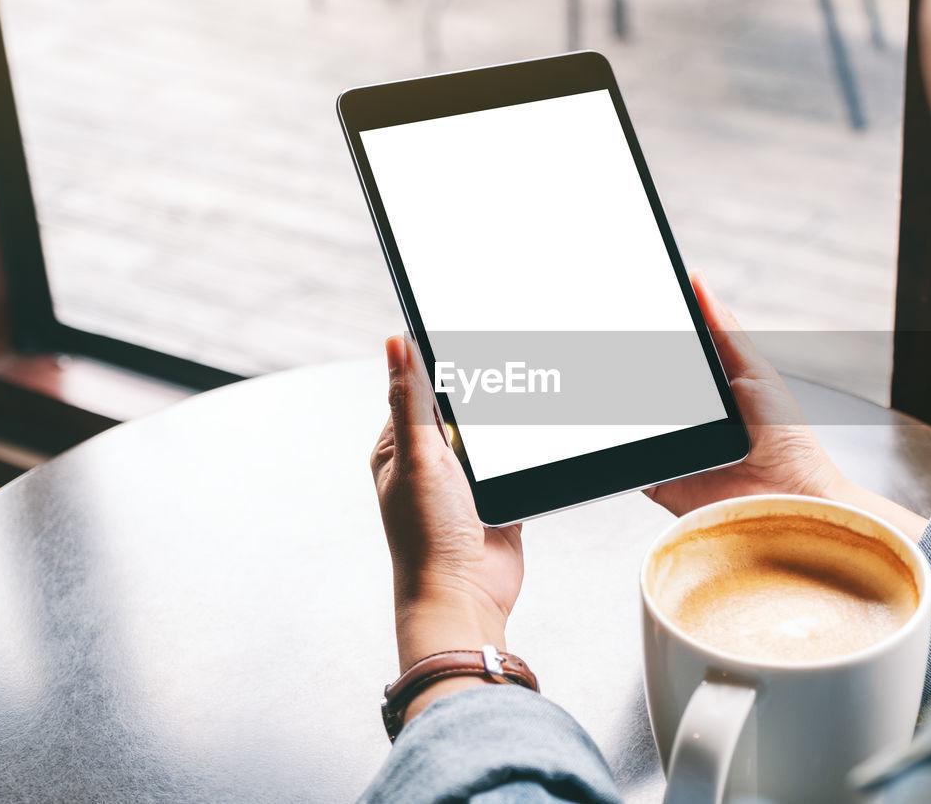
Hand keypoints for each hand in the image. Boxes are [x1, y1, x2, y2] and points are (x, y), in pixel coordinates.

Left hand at [372, 336, 523, 713]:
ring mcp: (466, 482)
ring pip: (491, 436)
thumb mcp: (418, 456)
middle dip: (481, 397)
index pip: (417, 390)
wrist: (465, 595)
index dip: (439, 365)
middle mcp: (430, 463)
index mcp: (399, 448)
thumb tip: (396, 343)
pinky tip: (534, 443)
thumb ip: (412, 398)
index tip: (465, 336)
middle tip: (506, 371)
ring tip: (522, 407)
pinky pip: (515, 465)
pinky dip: (524, 457)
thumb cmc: (427, 536)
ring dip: (505, 429)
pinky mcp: (498, 498)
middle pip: (460, 410)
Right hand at [646, 273, 928, 541]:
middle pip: (649, 386)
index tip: (633, 311)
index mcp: (712, 389)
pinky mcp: (660, 478)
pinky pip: (631, 460)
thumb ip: (724, 329)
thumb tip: (698, 281)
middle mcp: (690, 419)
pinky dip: (624, 448)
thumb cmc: (789, 442)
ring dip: (628, 406)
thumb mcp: (755, 372)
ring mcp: (673, 448)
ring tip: (620, 386)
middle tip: (615, 347)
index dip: (652, 336)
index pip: (674, 357)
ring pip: (635, 420)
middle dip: (633, 371)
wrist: (790, 501)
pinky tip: (625, 430)